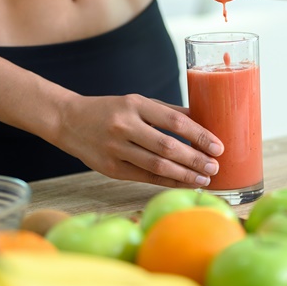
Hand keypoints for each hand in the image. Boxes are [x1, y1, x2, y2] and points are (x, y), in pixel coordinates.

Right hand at [55, 93, 223, 187]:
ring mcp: (115, 149)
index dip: (200, 135)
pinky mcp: (110, 169)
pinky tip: (184, 183)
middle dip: (195, 159)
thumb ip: (168, 112)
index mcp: (135, 105)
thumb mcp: (137, 102)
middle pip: (168, 147)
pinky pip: (145, 177)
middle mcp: (125, 126)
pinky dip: (167, 182)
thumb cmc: (110, 110)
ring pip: (157, 166)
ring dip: (185, 175)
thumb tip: (203, 120)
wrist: (68, 121)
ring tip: (205, 178)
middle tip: (215, 166)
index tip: (218, 146)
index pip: (175, 121)